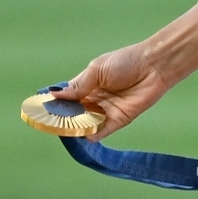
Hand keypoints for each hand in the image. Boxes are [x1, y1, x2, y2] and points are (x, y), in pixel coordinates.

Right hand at [61, 40, 175, 138]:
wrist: (154, 66)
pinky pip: (103, 130)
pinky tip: (84, 136)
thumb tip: (55, 95)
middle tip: (52, 123)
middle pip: (76, 112)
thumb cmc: (126, 61)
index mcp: (88, 84)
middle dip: (65, 118)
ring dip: (77, 127)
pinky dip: (93, 134)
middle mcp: (95, 99)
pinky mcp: (120, 120)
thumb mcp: (97, 69)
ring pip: (87, 123)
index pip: (68, 97)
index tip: (43, 111)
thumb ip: (79, 85)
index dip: (57, 104)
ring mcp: (107, 111)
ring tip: (66, 130)